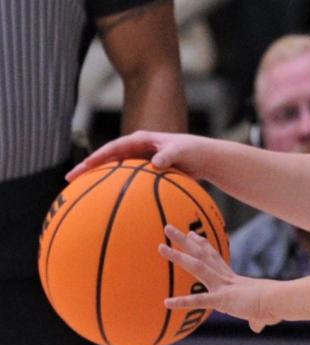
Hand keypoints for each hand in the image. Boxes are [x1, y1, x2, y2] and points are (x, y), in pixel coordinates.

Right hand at [66, 130, 209, 181]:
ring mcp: (139, 160)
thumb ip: (169, 154)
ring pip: (113, 170)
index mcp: (142, 139)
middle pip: (108, 158)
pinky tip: (107, 205)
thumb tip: (155, 163)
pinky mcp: (145, 172)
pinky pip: (126, 180)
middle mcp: (137, 148)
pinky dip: (115, 189)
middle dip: (88, 168)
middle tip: (69, 179)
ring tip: (78, 193)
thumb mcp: (183, 150)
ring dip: (97, 180)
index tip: (84, 167)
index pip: (114, 147)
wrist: (205, 158)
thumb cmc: (195, 151)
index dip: (98, 157)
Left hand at [159, 224, 280, 332]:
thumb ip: (257, 319)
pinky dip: (183, 301)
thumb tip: (258, 328)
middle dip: (184, 241)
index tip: (193, 234)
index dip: (202, 246)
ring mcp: (222, 287)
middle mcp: (224, 278)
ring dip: (178, 257)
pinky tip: (167, 302)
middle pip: (201, 255)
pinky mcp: (222, 300)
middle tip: (169, 228)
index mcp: (232, 279)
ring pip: (197, 267)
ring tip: (161, 247)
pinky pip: (199, 300)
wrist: (279, 301)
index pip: (214, 258)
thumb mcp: (261, 312)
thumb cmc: (274, 304)